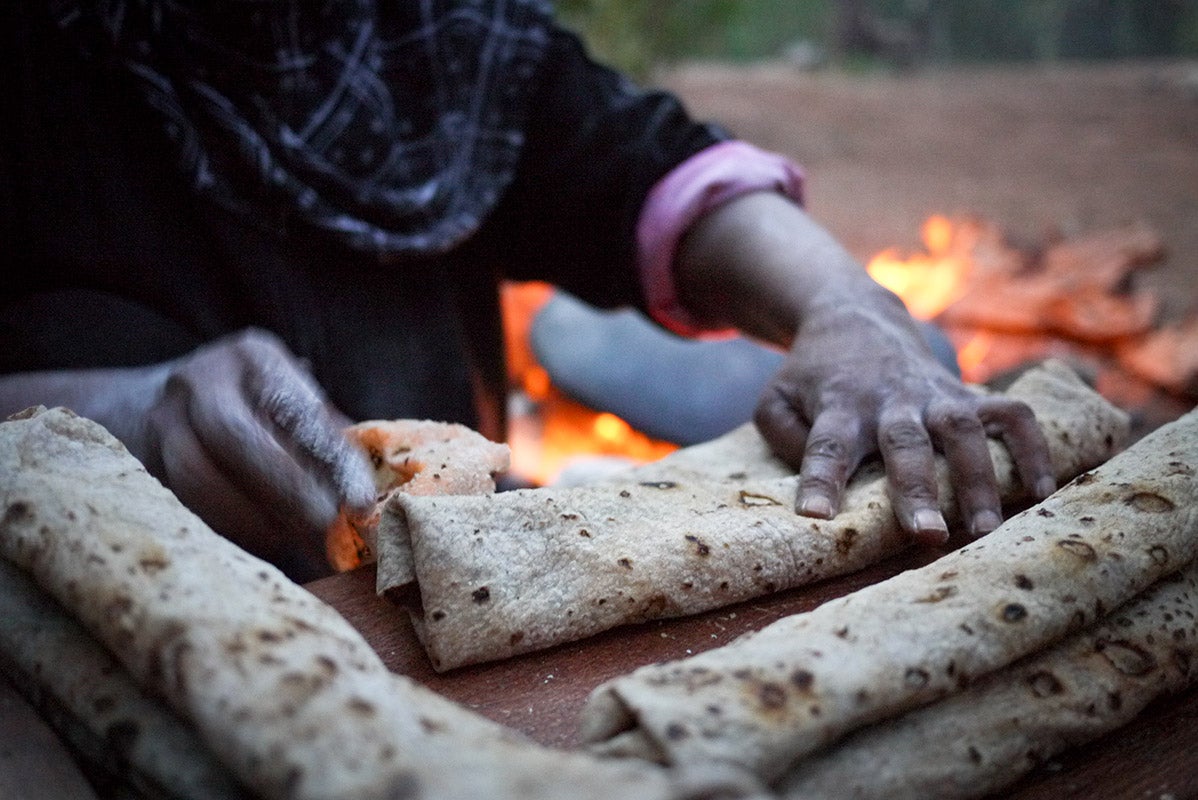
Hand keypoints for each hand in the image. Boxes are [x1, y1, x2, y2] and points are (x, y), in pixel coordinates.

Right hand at [136, 329, 373, 579]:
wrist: (140, 405)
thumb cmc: (248, 409)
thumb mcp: (288, 403)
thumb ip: (326, 440)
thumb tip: (373, 502)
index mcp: (254, 357)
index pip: (296, 408)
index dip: (331, 460)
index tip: (360, 504)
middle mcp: (202, 378)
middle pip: (237, 437)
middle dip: (288, 493)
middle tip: (328, 534)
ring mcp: (160, 418)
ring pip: (197, 476)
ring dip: (254, 520)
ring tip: (296, 544)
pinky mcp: (139, 462)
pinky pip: (183, 503)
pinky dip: (229, 529)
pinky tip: (262, 543)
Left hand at [753, 296, 1055, 543]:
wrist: (854, 318)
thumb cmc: (811, 378)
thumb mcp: (775, 401)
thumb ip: (784, 437)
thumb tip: (822, 478)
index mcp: (838, 407)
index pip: (824, 447)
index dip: (820, 481)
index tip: (816, 517)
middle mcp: (889, 400)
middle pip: (905, 443)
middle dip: (918, 489)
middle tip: (927, 537)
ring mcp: (934, 393)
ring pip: (963, 429)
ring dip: (979, 477)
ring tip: (984, 529)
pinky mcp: (967, 392)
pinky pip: (1010, 413)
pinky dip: (1031, 446)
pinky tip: (1041, 489)